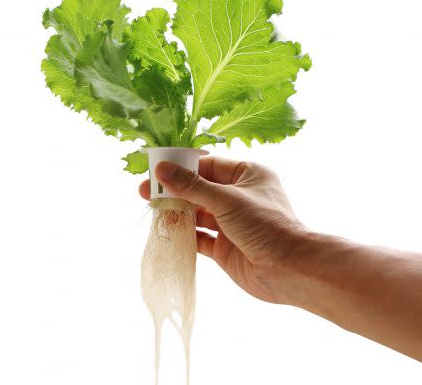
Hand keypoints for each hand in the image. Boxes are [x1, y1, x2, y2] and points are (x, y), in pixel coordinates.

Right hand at [139, 156, 307, 304]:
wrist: (289, 269)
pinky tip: (167, 231)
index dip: (181, 167)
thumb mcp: (226, 199)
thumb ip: (191, 186)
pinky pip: (199, 236)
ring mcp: (231, 222)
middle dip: (174, 191)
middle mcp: (239, 196)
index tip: (155, 170)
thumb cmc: (265, 224)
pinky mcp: (224, 246)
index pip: (207, 165)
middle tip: (145, 192)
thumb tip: (161, 169)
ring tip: (154, 212)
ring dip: (176, 212)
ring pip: (197, 213)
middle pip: (198, 189)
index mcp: (247, 175)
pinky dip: (184, 234)